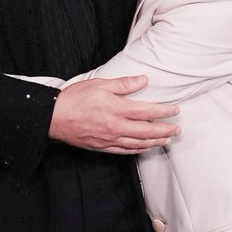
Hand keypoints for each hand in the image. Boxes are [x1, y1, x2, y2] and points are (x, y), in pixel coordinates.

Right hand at [49, 75, 179, 153]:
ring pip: (138, 144)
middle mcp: (115, 126)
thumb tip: (143, 80)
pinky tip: (145, 147)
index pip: (146, 111)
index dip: (163, 111)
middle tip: (177, 129)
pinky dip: (138, 150)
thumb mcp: (99, 84)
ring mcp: (109, 139)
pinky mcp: (102, 147)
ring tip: (166, 140)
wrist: (54, 117)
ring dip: (155, 142)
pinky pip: (125, 151)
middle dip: (164, 130)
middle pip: (146, 131)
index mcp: (115, 109)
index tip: (175, 110)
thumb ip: (123, 84)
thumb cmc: (75, 98)